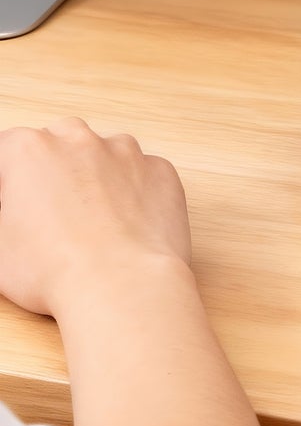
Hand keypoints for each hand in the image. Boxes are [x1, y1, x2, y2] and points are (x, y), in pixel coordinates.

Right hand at [0, 118, 191, 319]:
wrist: (121, 285)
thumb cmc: (52, 271)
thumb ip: (7, 211)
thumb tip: (18, 208)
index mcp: (30, 151)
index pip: (8, 149)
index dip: (9, 177)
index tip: (15, 196)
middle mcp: (80, 140)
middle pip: (60, 140)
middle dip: (53, 166)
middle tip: (51, 206)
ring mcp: (126, 153)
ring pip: (105, 152)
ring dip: (96, 174)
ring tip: (91, 217)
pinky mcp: (161, 171)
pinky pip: (143, 173)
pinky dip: (135, 190)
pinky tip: (127, 222)